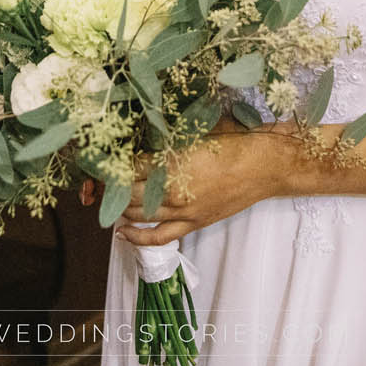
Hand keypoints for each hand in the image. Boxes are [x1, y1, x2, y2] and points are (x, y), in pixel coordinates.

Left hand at [115, 123, 294, 246]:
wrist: (265, 164)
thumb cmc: (234, 139)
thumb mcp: (196, 127)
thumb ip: (167, 134)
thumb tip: (143, 133)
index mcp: (170, 161)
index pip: (126, 165)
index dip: (111, 162)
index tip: (101, 156)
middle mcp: (170, 189)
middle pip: (124, 192)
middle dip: (108, 186)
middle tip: (100, 177)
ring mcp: (181, 210)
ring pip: (136, 213)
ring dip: (119, 206)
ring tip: (111, 197)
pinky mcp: (192, 224)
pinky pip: (157, 237)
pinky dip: (136, 238)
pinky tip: (122, 232)